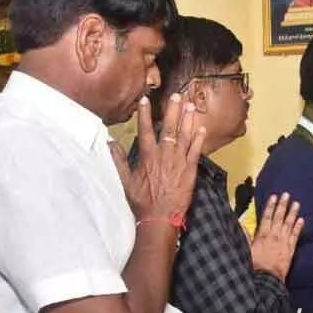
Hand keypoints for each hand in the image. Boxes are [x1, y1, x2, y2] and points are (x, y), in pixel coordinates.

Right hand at [117, 94, 204, 225]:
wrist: (160, 218)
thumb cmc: (142, 201)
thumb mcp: (125, 181)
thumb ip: (118, 160)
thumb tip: (109, 143)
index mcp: (148, 156)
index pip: (146, 130)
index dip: (145, 114)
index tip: (145, 99)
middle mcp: (165, 155)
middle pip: (170, 128)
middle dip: (172, 110)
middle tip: (176, 95)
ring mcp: (179, 162)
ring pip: (185, 136)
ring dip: (188, 120)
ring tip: (190, 105)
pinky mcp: (191, 170)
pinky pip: (196, 151)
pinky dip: (199, 139)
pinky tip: (202, 127)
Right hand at [250, 193, 303, 281]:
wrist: (267, 278)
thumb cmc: (255, 265)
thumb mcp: (246, 250)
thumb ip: (244, 236)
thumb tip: (240, 224)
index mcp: (262, 235)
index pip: (266, 217)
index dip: (270, 206)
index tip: (274, 196)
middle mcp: (274, 236)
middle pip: (279, 217)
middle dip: (282, 205)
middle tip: (287, 195)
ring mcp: (284, 242)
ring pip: (289, 224)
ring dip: (293, 213)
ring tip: (296, 203)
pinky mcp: (290, 249)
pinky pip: (295, 236)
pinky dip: (299, 227)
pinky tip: (302, 220)